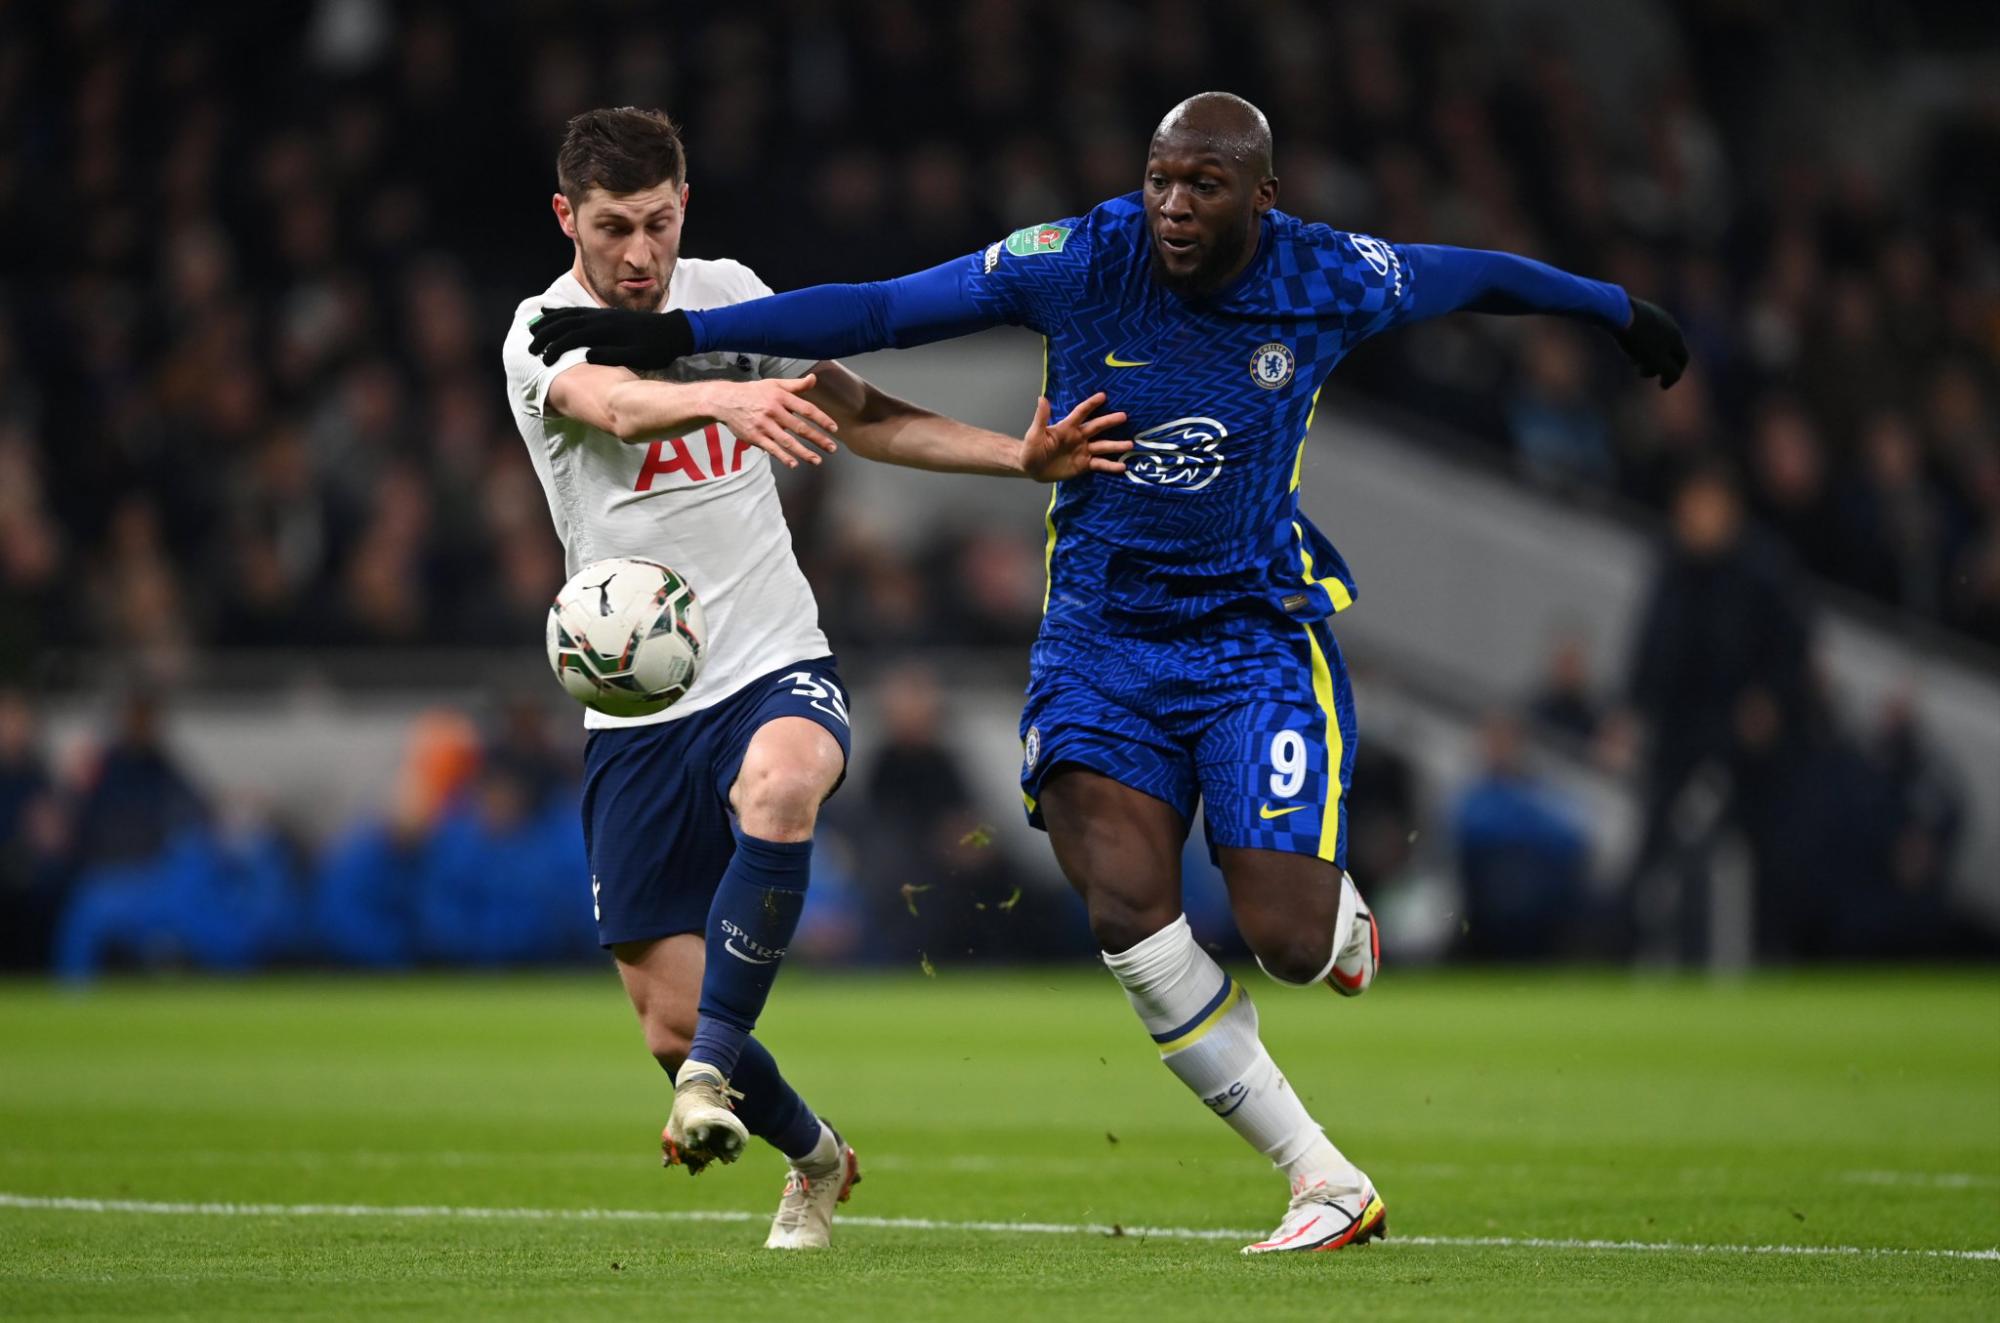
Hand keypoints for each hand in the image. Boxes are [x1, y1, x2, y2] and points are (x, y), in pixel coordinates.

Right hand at [530, 306, 693, 367]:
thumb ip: (612, 355)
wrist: (674, 331)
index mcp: (606, 330)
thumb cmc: (656, 348)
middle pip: (566, 323)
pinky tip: (557, 314)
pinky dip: (564, 312)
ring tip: (533, 325)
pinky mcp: (608, 314)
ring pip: (570, 314)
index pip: (572, 337)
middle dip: (545, 333)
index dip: (555, 348)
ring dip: (550, 320)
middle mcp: (601, 318)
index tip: (543, 360)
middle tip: (530, 345)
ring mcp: (604, 314)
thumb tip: (587, 356)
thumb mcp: (637, 356)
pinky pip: (580, 311)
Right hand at [701, 374, 838, 468]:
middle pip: (800, 428)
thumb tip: (814, 379)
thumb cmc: (753, 392)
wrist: (725, 400)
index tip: (834, 428)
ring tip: (817, 460)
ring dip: (804, 452)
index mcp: (780, 397)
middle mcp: (773, 411)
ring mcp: (764, 425)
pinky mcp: (755, 437)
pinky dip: (783, 457)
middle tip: (832, 448)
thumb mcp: (774, 384)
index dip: (821, 419)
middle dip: (818, 439)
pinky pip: (772, 449)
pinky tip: (794, 463)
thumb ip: (796, 385)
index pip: (806, 409)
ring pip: (787, 441)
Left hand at [1021, 392, 1130, 481]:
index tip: (1103, 395)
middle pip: (1097, 427)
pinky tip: (1122, 466)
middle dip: (1110, 421)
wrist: (1031, 468)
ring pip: (1102, 446)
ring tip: (1130, 445)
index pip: (1081, 412)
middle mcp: (1078, 436)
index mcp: (1067, 427)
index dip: (1091, 404)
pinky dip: (1111, 466)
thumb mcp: (1034, 434)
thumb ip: (1041, 418)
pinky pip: (1100, 464)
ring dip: (1116, 445)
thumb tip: (1042, 398)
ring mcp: (1083, 450)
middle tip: (1124, 416)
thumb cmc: (1031, 449)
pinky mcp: (1084, 464)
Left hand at [1613, 297, 1688, 389]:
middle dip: (1656, 366)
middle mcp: (1670, 324)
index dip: (1674, 375)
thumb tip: (1672, 379)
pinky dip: (1639, 344)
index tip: (1662, 386)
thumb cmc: (1639, 339)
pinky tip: (1627, 345)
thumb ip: (1669, 372)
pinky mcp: (1641, 311)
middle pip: (1668, 351)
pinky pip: (1644, 332)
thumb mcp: (1657, 360)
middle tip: (1640, 372)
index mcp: (1677, 336)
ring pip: (1655, 342)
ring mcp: (1656, 315)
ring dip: (1646, 356)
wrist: (1619, 312)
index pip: (1683, 359)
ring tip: (1632, 360)